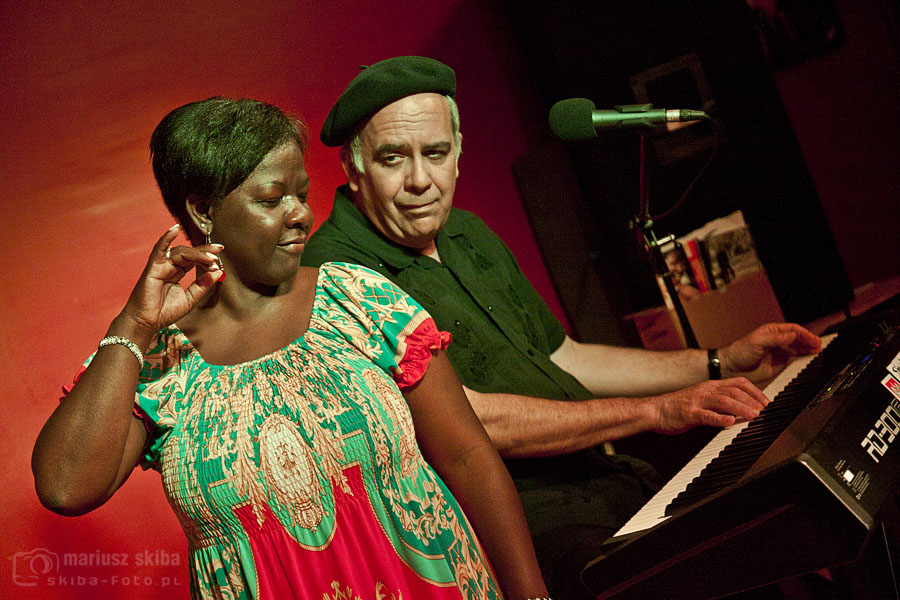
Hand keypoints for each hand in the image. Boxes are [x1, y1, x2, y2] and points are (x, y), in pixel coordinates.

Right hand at [117, 225, 223, 337]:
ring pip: (180, 252)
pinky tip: (174, 229)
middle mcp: (169, 267)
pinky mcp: (153, 268)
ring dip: (196, 253)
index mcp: (177, 273)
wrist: (146, 323)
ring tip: (210, 257)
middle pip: (189, 253)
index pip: (194, 260)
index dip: (206, 257)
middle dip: (204, 251)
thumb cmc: (164, 312)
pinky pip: (159, 250)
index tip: (219, 257)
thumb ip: (202, 285)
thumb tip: (218, 272)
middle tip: (218, 250)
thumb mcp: (190, 299)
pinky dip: (166, 238)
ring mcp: (160, 266)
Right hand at [651, 377, 768, 433]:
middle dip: (752, 400)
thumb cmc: (677, 407)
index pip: (738, 383)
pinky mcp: (689, 414)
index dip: (754, 391)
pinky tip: (730, 422)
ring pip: (724, 401)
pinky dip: (720, 418)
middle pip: (734, 391)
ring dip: (741, 408)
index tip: (765, 401)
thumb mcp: (701, 398)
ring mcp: (697, 401)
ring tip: (754, 416)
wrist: (654, 410)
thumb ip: (719, 401)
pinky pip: (706, 415)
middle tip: (764, 411)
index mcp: (709, 386)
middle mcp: (705, 390)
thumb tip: (740, 408)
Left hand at [719, 323, 821, 384]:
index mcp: (773, 331)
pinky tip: (809, 359)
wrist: (732, 367)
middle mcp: (778, 340)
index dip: (805, 334)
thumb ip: (775, 338)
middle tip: (819, 346)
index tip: (813, 339)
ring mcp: (780, 351)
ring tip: (818, 352)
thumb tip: (792, 335)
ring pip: (799, 348)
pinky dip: (803, 359)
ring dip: (808, 349)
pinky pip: (795, 359)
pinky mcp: (780, 363)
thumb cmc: (740, 351)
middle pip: (799, 339)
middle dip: (810, 341)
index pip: (793, 330)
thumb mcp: (757, 342)